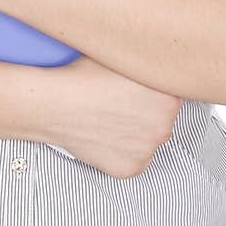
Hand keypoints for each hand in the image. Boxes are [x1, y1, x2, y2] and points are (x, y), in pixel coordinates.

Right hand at [49, 55, 181, 178]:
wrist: (55, 104)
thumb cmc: (83, 79)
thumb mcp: (124, 57)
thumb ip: (148, 65)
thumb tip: (156, 63)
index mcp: (169, 98)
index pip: (170, 98)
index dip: (150, 95)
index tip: (134, 94)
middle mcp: (165, 126)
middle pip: (161, 121)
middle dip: (144, 116)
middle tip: (118, 107)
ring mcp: (148, 150)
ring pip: (146, 142)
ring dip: (133, 135)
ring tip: (107, 120)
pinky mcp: (130, 168)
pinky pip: (131, 161)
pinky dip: (120, 153)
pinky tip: (103, 137)